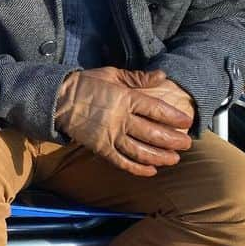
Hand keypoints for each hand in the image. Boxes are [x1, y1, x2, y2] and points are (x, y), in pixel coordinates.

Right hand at [55, 68, 192, 176]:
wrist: (57, 99)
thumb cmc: (85, 84)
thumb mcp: (112, 74)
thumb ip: (138, 78)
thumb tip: (162, 76)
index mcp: (125, 98)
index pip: (157, 110)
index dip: (174, 118)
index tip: (187, 123)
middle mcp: (120, 119)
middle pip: (154, 134)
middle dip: (173, 141)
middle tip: (186, 144)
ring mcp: (110, 136)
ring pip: (141, 151)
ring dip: (160, 157)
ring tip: (173, 159)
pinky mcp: (100, 148)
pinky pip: (122, 162)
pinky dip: (138, 168)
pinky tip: (151, 170)